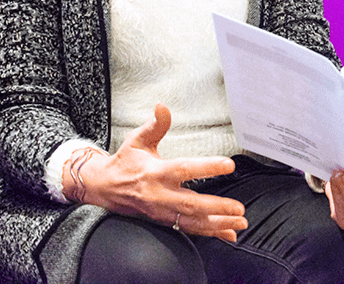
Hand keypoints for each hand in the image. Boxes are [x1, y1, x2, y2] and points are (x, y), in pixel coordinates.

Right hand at [65, 103, 247, 240]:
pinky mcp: (165, 221)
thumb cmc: (125, 162)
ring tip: (239, 223)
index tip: (229, 165)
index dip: (207, 167)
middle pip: (190, 203)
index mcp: (155, 172)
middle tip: (238, 208)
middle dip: (217, 207)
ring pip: (192, 222)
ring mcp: (162, 212)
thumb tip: (163, 107)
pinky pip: (189, 230)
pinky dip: (210, 234)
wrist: (104, 188)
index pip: (184, 169)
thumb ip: (155, 125)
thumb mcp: (137, 140)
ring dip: (218, 225)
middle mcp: (159, 195)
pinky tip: (229, 235)